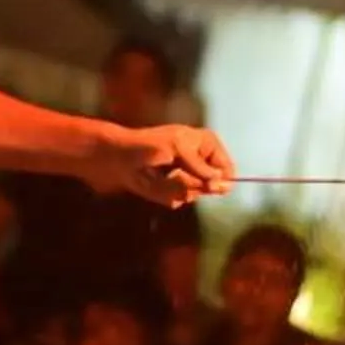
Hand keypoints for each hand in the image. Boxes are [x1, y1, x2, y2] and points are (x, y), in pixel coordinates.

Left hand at [88, 124, 233, 206]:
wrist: (118, 158)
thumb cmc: (148, 145)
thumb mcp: (178, 149)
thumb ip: (200, 167)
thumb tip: (221, 183)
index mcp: (206, 144)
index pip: (226, 167)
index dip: (220, 179)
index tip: (211, 186)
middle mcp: (200, 162)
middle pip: (213, 185)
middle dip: (194, 183)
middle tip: (176, 174)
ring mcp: (187, 178)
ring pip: (194, 194)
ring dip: (178, 188)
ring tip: (162, 175)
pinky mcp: (173, 191)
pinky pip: (179, 201)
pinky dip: (167, 194)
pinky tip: (155, 183)